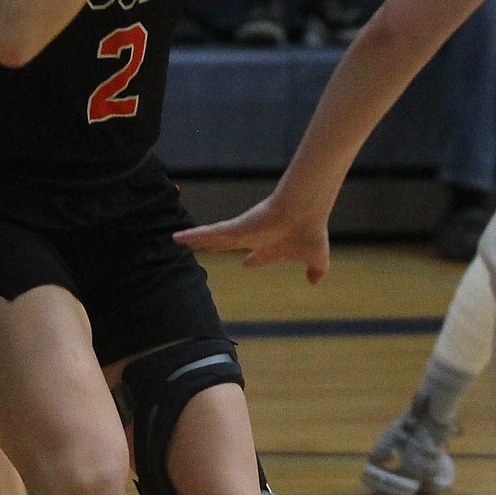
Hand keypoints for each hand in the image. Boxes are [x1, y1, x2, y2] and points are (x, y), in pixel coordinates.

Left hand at [176, 193, 329, 278]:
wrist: (305, 212)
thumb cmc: (310, 231)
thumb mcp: (317, 256)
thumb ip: (316, 269)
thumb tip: (315, 282)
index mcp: (271, 247)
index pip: (257, 256)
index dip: (252, 261)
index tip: (245, 264)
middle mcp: (253, 239)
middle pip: (228, 244)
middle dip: (215, 247)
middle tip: (203, 250)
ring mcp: (242, 233)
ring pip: (213, 238)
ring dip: (196, 240)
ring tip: (178, 241)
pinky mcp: (235, 228)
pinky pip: (209, 233)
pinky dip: (193, 235)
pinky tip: (178, 237)